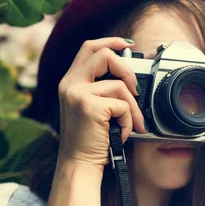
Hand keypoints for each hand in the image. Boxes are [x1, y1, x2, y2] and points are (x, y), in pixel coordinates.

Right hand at [57, 38, 146, 169]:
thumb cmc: (88, 141)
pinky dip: (128, 122)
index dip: (110, 41)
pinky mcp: (90, 106)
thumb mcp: (89, 108)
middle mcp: (70, 84)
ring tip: (125, 126)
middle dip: (127, 70)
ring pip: (120, 86)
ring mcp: (78, 94)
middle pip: (104, 55)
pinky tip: (118, 134)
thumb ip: (100, 89)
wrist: (78, 164)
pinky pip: (123, 106)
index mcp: (69, 82)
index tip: (127, 45)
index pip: (89, 47)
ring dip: (131, 109)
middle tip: (135, 90)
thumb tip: (129, 79)